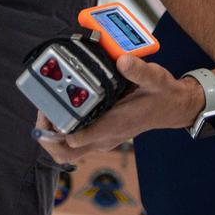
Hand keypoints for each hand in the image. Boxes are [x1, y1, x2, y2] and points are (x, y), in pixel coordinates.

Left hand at [34, 54, 202, 164]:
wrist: (172, 107)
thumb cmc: (161, 93)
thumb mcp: (154, 77)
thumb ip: (138, 70)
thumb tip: (122, 61)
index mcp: (114, 126)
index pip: (77, 139)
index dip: (58, 127)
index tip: (49, 108)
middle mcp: (105, 137)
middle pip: (65, 152)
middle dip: (47, 136)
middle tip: (42, 111)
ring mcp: (102, 138)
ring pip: (67, 149)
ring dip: (52, 133)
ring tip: (46, 106)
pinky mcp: (101, 133)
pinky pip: (74, 140)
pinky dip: (62, 128)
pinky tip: (60, 105)